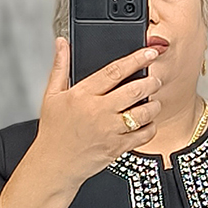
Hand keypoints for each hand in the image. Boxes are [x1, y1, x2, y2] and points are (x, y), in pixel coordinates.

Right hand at [33, 38, 164, 189]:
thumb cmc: (53, 131)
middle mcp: (99, 111)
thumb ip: (60, 66)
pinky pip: (143, 136)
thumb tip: (61, 43)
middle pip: (135, 90)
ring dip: (154, 105)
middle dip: (151, 82)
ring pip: (143, 113)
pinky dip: (151, 128)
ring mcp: (110, 130)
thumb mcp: (52, 95)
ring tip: (154, 102)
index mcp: (84, 94)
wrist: (54, 165)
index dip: (137, 59)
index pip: (115, 71)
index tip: (150, 53)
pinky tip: (148, 123)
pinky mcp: (117, 148)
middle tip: (155, 80)